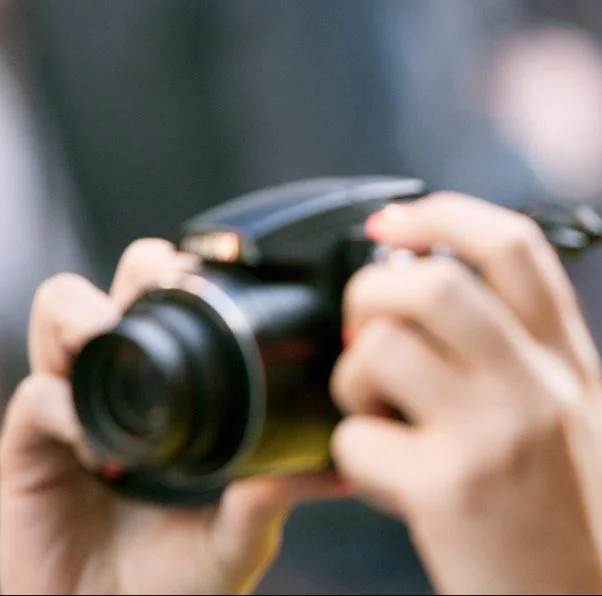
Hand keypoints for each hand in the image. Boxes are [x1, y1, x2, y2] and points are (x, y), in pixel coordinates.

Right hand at [0, 239, 341, 594]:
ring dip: (83, 314)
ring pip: (61, 318)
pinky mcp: (26, 453)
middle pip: (116, 289)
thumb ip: (273, 496)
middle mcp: (125, 391)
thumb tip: (335, 467)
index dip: (187, 274)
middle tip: (161, 287)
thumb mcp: (241, 534)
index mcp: (178, 394)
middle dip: (137, 272)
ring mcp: (73, 415)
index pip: (174, 305)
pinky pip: (36, 397)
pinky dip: (62, 402)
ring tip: (108, 335)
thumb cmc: (178, 584)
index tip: (214, 272)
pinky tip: (98, 443)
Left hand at [330, 193, 601, 594]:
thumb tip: (452, 285)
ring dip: (352, 375)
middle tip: (362, 325)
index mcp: (571, 363)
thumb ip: (534, 352)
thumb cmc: (566, 521)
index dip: (445, 214)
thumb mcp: (579, 418)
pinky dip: (350, 452)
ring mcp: (495, 435)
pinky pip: (356, 437)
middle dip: (373, 289)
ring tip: (370, 407)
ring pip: (383, 348)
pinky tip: (380, 476)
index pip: (515, 247)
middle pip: (437, 282)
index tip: (395, 221)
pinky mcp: (448, 490)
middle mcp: (540, 387)